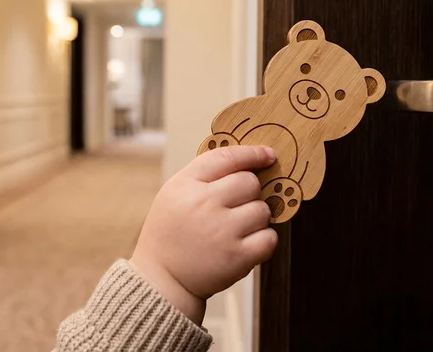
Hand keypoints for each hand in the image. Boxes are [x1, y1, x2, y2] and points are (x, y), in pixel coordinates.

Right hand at [129, 145, 277, 324]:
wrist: (162, 279)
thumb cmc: (171, 232)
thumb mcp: (174, 193)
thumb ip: (205, 174)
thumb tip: (249, 161)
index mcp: (186, 185)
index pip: (227, 157)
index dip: (252, 154)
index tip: (267, 155)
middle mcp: (204, 205)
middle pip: (250, 182)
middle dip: (249, 192)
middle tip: (234, 207)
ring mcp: (222, 232)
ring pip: (263, 210)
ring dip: (256, 218)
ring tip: (235, 229)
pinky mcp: (237, 257)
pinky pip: (270, 238)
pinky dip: (264, 240)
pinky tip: (246, 244)